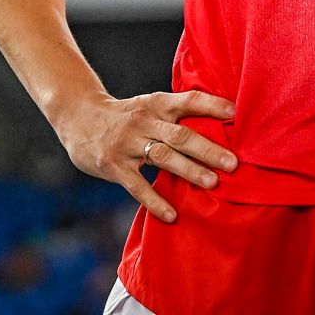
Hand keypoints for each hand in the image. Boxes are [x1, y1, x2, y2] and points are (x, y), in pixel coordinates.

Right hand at [53, 89, 236, 222]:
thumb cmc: (125, 115)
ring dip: (189, 170)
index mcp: (156, 104)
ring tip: (212, 183)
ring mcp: (128, 144)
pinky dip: (155, 201)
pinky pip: (137, 185)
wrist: (78, 117)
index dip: (211, 105)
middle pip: (181, 134)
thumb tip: (220, 127)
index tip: (235, 113)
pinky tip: (172, 215)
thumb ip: (176, 116)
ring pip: (163, 156)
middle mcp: (144, 121)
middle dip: (209, 149)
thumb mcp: (149, 106)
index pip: (188, 100)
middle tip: (233, 163)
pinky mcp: (114, 165)